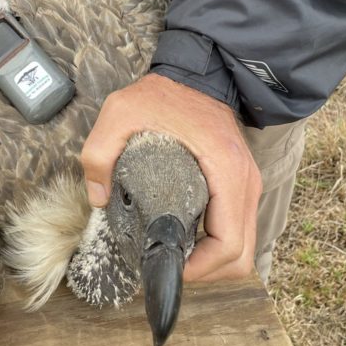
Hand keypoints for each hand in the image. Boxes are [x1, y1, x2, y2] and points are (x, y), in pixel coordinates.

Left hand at [80, 74, 261, 280]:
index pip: (229, 244)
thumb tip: (98, 198)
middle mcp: (246, 183)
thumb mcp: (119, 113)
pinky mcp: (240, 186)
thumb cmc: (163, 93)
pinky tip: (185, 238)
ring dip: (212, 262)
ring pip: (243, 247)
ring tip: (173, 255)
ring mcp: (247, 185)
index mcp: (225, 171)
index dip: (200, 269)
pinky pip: (237, 229)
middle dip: (205, 272)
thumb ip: (99, 153)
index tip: (167, 267)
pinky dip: (216, 245)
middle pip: (242, 255)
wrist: (196, 73)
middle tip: (166, 265)